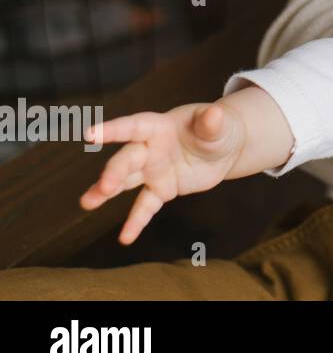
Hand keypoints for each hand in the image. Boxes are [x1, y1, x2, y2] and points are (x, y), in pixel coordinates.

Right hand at [80, 103, 246, 243]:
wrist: (224, 149)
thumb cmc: (217, 129)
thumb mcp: (219, 124)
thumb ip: (212, 122)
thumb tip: (214, 114)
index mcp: (160, 127)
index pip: (134, 126)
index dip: (113, 129)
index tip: (89, 134)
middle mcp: (150, 148)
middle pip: (128, 159)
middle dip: (114, 172)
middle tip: (105, 187)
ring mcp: (153, 170)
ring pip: (126, 181)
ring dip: (106, 192)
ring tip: (87, 203)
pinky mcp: (161, 189)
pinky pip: (145, 206)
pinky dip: (136, 221)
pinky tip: (125, 237)